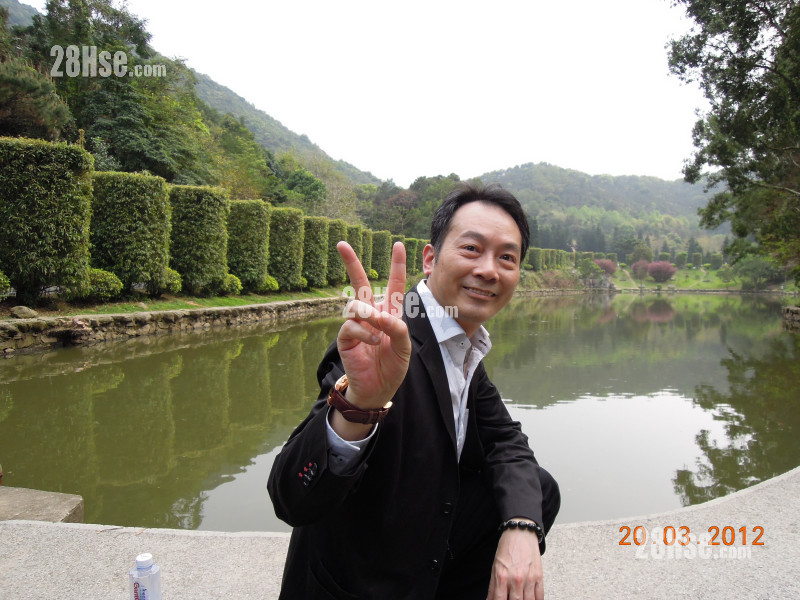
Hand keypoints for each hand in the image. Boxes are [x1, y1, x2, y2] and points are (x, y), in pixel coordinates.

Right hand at [332, 241, 410, 437]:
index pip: (393, 284)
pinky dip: (366, 332)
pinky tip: (374, 342)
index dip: (397, 265)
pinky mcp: (346, 337)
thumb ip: (397, 326)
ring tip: (379, 334)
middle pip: (360, 282)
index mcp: (389, 312)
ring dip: (370, 316)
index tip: (399, 245)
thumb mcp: (404, 346)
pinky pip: (352, 325)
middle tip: (341, 243)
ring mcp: (357, 324)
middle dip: (351, 262)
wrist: (378, 388)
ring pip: (357, 305)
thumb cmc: (393, 366)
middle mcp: (371, 313)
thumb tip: (378, 315)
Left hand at [487, 522, 542, 599]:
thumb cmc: (507, 548)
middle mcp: (516, 579)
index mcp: (502, 576)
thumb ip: (492, 587)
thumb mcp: (494, 566)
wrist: (520, 532)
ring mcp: (529, 578)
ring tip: (521, 599)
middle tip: (512, 599)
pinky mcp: (539, 576)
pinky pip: (540, 595)